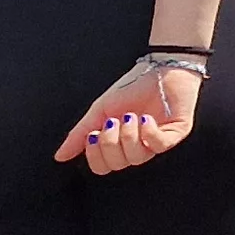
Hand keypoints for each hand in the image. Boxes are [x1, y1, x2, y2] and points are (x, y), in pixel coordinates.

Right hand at [53, 58, 202, 173]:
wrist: (160, 67)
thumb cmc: (132, 87)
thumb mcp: (100, 110)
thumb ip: (80, 134)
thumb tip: (59, 156)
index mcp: (118, 143)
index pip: (103, 167)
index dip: (95, 155)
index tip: (94, 133)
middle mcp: (137, 146)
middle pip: (118, 165)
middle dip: (110, 143)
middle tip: (112, 122)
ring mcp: (157, 141)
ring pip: (137, 158)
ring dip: (128, 136)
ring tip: (131, 117)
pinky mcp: (176, 133)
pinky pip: (159, 146)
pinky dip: (149, 133)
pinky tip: (145, 119)